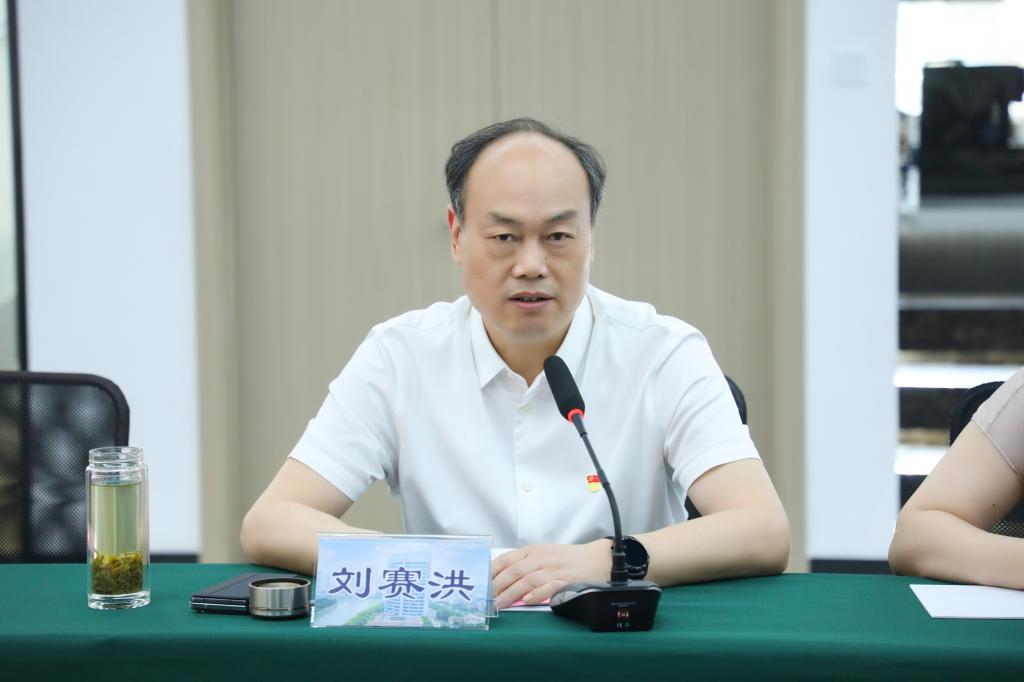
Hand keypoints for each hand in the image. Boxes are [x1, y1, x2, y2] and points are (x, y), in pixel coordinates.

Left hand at [491, 540, 611, 608]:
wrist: (597, 559)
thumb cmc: (567, 560)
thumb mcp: (544, 556)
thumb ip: (525, 566)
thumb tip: (502, 583)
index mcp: (533, 550)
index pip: (507, 559)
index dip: (492, 571)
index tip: (480, 582)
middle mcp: (541, 558)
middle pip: (514, 571)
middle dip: (498, 585)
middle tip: (486, 599)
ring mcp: (553, 569)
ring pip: (528, 580)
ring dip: (511, 593)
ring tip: (500, 605)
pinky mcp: (566, 580)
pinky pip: (548, 587)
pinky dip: (537, 594)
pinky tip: (527, 601)